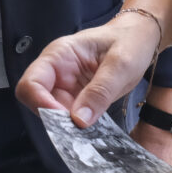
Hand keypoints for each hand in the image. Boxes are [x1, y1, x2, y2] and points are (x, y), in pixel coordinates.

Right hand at [15, 15, 160, 126]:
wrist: (140, 39)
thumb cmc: (130, 42)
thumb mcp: (121, 64)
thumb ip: (100, 91)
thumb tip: (79, 121)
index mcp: (59, 55)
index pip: (31, 83)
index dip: (41, 104)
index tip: (67, 119)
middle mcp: (56, 72)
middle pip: (37, 102)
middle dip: (55, 120)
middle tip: (80, 131)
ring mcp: (65, 87)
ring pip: (52, 114)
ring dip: (67, 127)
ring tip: (90, 133)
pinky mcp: (77, 99)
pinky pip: (69, 118)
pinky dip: (78, 127)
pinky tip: (93, 132)